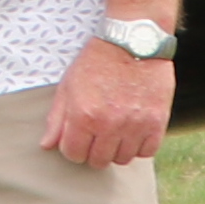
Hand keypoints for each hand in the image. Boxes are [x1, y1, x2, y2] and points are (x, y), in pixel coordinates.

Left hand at [44, 39, 177, 168]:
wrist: (133, 42)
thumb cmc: (97, 62)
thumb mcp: (68, 85)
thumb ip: (57, 118)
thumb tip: (47, 145)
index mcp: (83, 115)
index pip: (73, 154)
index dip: (72, 147)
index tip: (77, 138)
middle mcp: (109, 125)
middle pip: (98, 161)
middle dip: (93, 151)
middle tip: (96, 135)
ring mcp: (135, 125)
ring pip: (123, 159)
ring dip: (116, 149)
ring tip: (115, 131)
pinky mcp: (157, 122)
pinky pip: (147, 151)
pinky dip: (140, 146)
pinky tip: (133, 131)